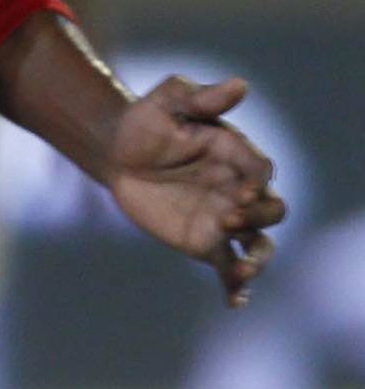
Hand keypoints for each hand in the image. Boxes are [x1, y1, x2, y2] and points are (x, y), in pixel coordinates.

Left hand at [104, 73, 283, 306]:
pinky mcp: (204, 242)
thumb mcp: (169, 101)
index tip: (240, 190)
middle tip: (226, 217)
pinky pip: (228, 268)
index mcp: (237, 155)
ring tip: (239, 270)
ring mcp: (225, 220)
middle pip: (272, 210)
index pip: (262, 171)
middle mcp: (239, 189)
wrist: (117, 152)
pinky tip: (233, 303)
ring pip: (258, 244)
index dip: (256, 182)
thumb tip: (240, 85)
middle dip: (257, 216)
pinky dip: (236, 286)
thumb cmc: (147, 121)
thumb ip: (201, 97)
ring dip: (256, 258)